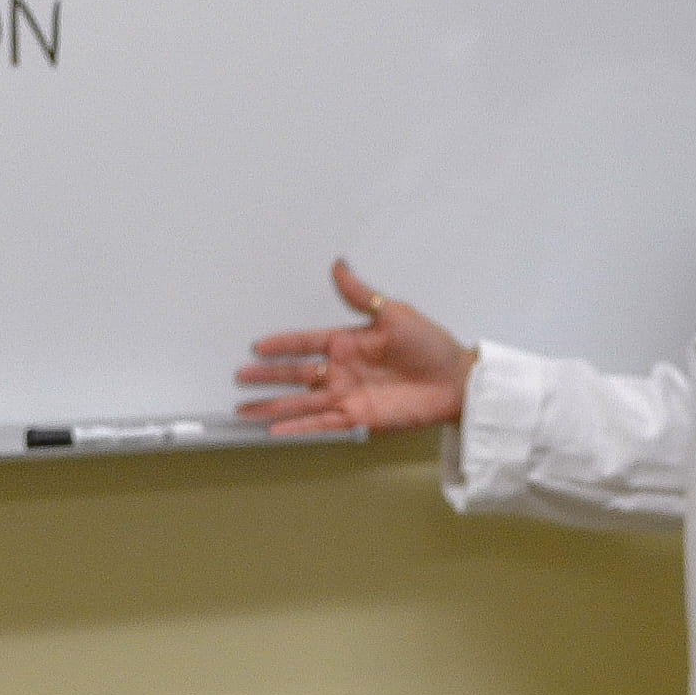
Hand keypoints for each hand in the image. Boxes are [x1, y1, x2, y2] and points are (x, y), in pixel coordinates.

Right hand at [241, 259, 474, 433]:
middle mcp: (343, 370)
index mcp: (349, 342)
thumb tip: (339, 266)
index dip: (281, 345)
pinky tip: (277, 428)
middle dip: (266, 377)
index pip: (304, 343)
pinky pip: (322, 423)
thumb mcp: (395, 313)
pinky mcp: (359, 418)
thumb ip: (361, 294)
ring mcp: (348, 395)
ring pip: (301, 402)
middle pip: (294, 375)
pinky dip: (299, 426)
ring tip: (245, 409)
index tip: (257, 346)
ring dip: (273, 405)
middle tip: (240, 378)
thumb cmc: (432, 346)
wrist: (456, 381)